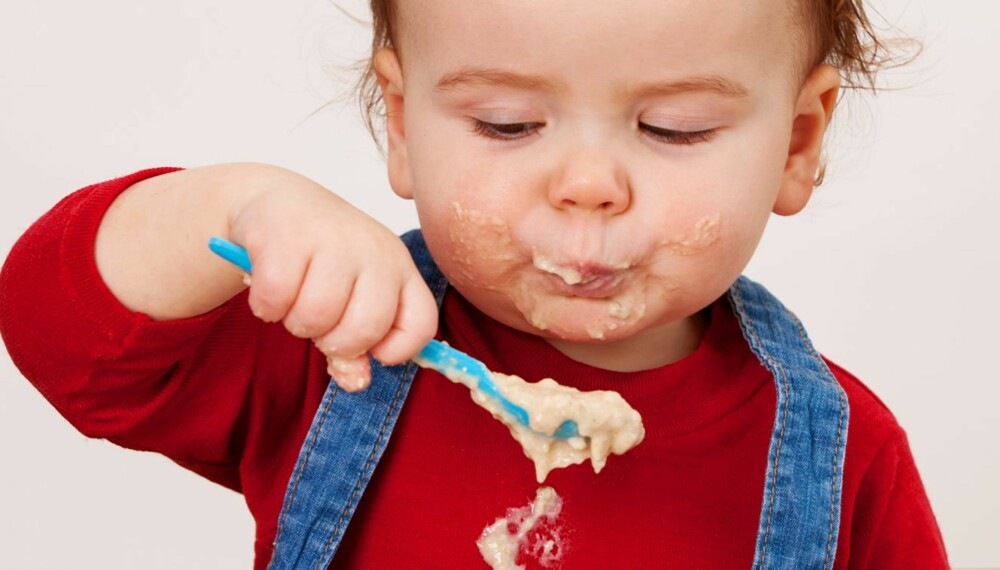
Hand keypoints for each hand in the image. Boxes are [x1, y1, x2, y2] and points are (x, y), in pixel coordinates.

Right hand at [227, 165, 436, 391]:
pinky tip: (269, 289)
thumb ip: (360, 343)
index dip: (396, 350)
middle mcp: (374, 250)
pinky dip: (266, 306)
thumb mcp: (352, 298)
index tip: (372, 350)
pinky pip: (276, 298)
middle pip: (365, 329)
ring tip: (293, 299)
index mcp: (400, 268)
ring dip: (296, 322)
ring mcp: (332, 238)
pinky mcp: (286, 234)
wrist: (281, 205)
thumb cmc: (324, 259)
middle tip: (320, 322)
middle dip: (335, 342)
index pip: (421, 324)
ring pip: (316, 316)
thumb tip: (356, 382)